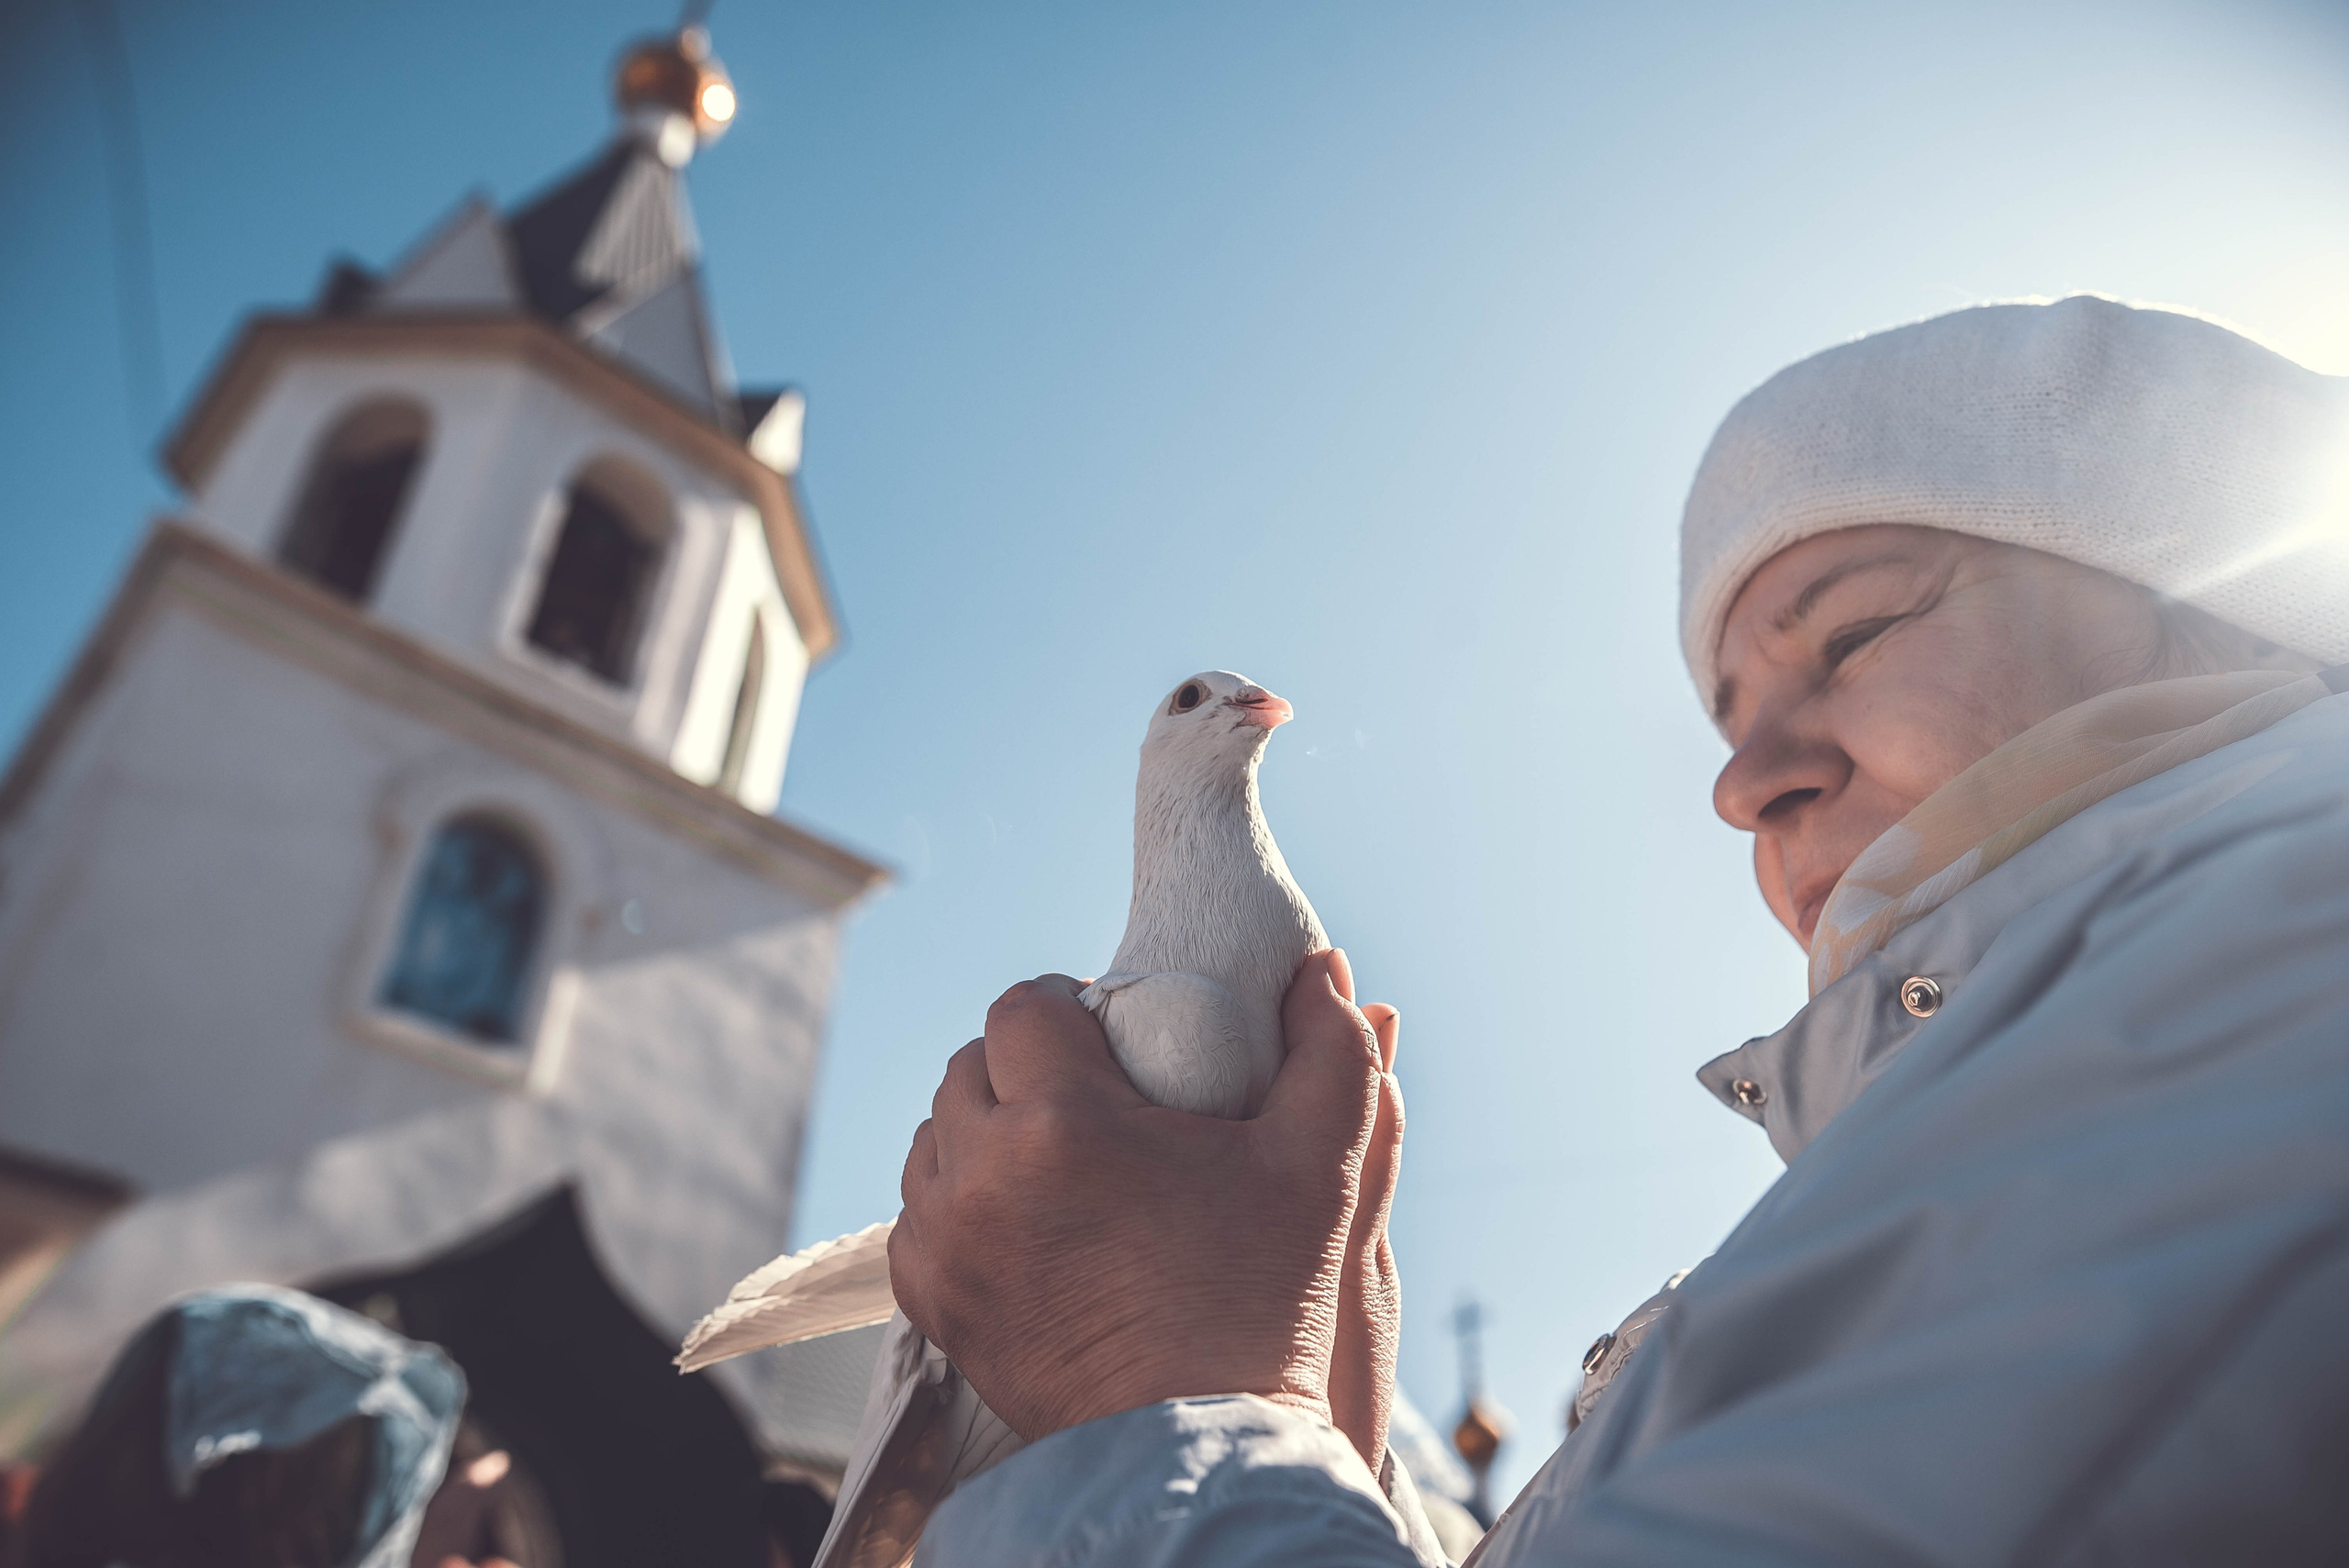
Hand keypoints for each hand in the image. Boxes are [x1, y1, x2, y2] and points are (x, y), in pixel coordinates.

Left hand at [889, 951, 1404, 1467]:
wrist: (1202, 1450)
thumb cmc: (1263, 1306)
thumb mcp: (1322, 1168)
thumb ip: (1334, 1052)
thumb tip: (1322, 970)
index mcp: (1063, 1123)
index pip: (1023, 1007)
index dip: (1066, 1007)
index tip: (1110, 1036)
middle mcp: (981, 1176)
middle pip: (971, 1066)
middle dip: (1025, 1067)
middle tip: (1092, 1095)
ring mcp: (946, 1245)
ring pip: (935, 1138)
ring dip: (985, 1130)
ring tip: (1056, 1154)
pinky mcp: (934, 1304)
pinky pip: (917, 1216)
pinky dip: (959, 1203)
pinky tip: (1021, 1216)